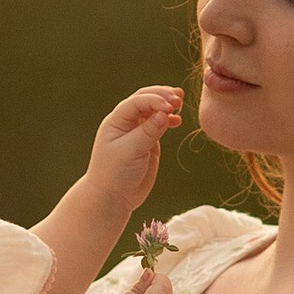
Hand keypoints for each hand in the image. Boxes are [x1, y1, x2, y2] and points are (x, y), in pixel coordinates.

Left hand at [88, 83, 181, 212]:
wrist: (112, 197)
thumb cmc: (115, 174)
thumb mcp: (130, 151)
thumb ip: (148, 132)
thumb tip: (165, 113)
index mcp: (117, 121)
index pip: (137, 102)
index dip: (155, 100)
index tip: (170, 106)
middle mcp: (126, 122)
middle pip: (145, 99)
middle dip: (162, 96)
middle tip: (179, 98)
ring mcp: (138, 131)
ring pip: (154, 110)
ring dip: (167, 104)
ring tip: (180, 103)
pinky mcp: (148, 142)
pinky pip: (159, 125)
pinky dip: (169, 120)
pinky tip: (178, 120)